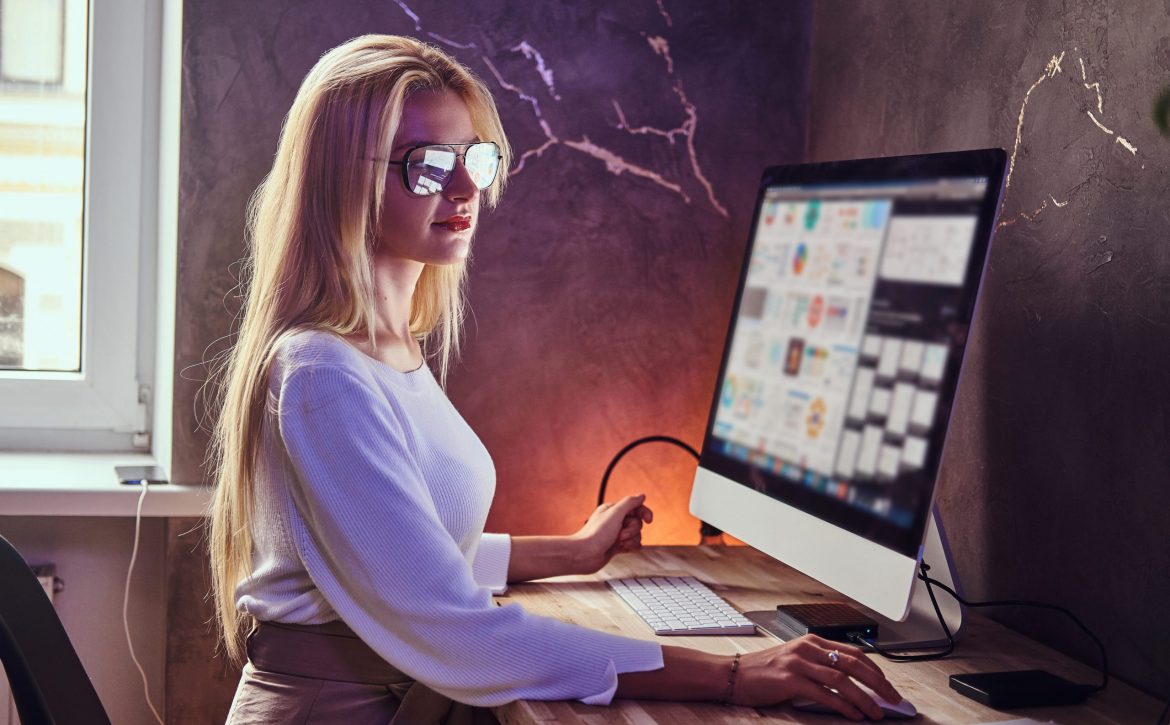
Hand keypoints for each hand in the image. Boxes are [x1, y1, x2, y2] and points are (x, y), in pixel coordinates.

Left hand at [570, 494, 652, 573]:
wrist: (585, 555)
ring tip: (620, 542)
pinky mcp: (617, 546)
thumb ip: (630, 503)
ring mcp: (616, 534)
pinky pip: (633, 544)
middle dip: (632, 529)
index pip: (635, 507)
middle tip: (621, 534)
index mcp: (613, 510)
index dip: (644, 513)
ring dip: (632, 539)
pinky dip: (631, 547)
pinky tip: (623, 548)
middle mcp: (615, 521)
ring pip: (637, 535)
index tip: (648, 520)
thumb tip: (641, 496)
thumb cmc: (597, 534)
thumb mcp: (615, 513)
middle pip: (637, 522)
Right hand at [729, 635, 902, 720]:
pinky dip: (844, 705)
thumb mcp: (796, 661)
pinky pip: (825, 693)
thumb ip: (820, 666)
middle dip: (878, 683)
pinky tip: (854, 714)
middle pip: (854, 664)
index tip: (888, 686)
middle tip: (893, 699)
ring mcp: (799, 662)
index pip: (853, 652)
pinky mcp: (791, 679)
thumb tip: (850, 684)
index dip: (875, 670)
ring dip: (864, 698)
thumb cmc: (764, 672)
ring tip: (877, 713)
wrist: (733, 674)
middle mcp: (808, 648)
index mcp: (812, 641)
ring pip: (842, 679)